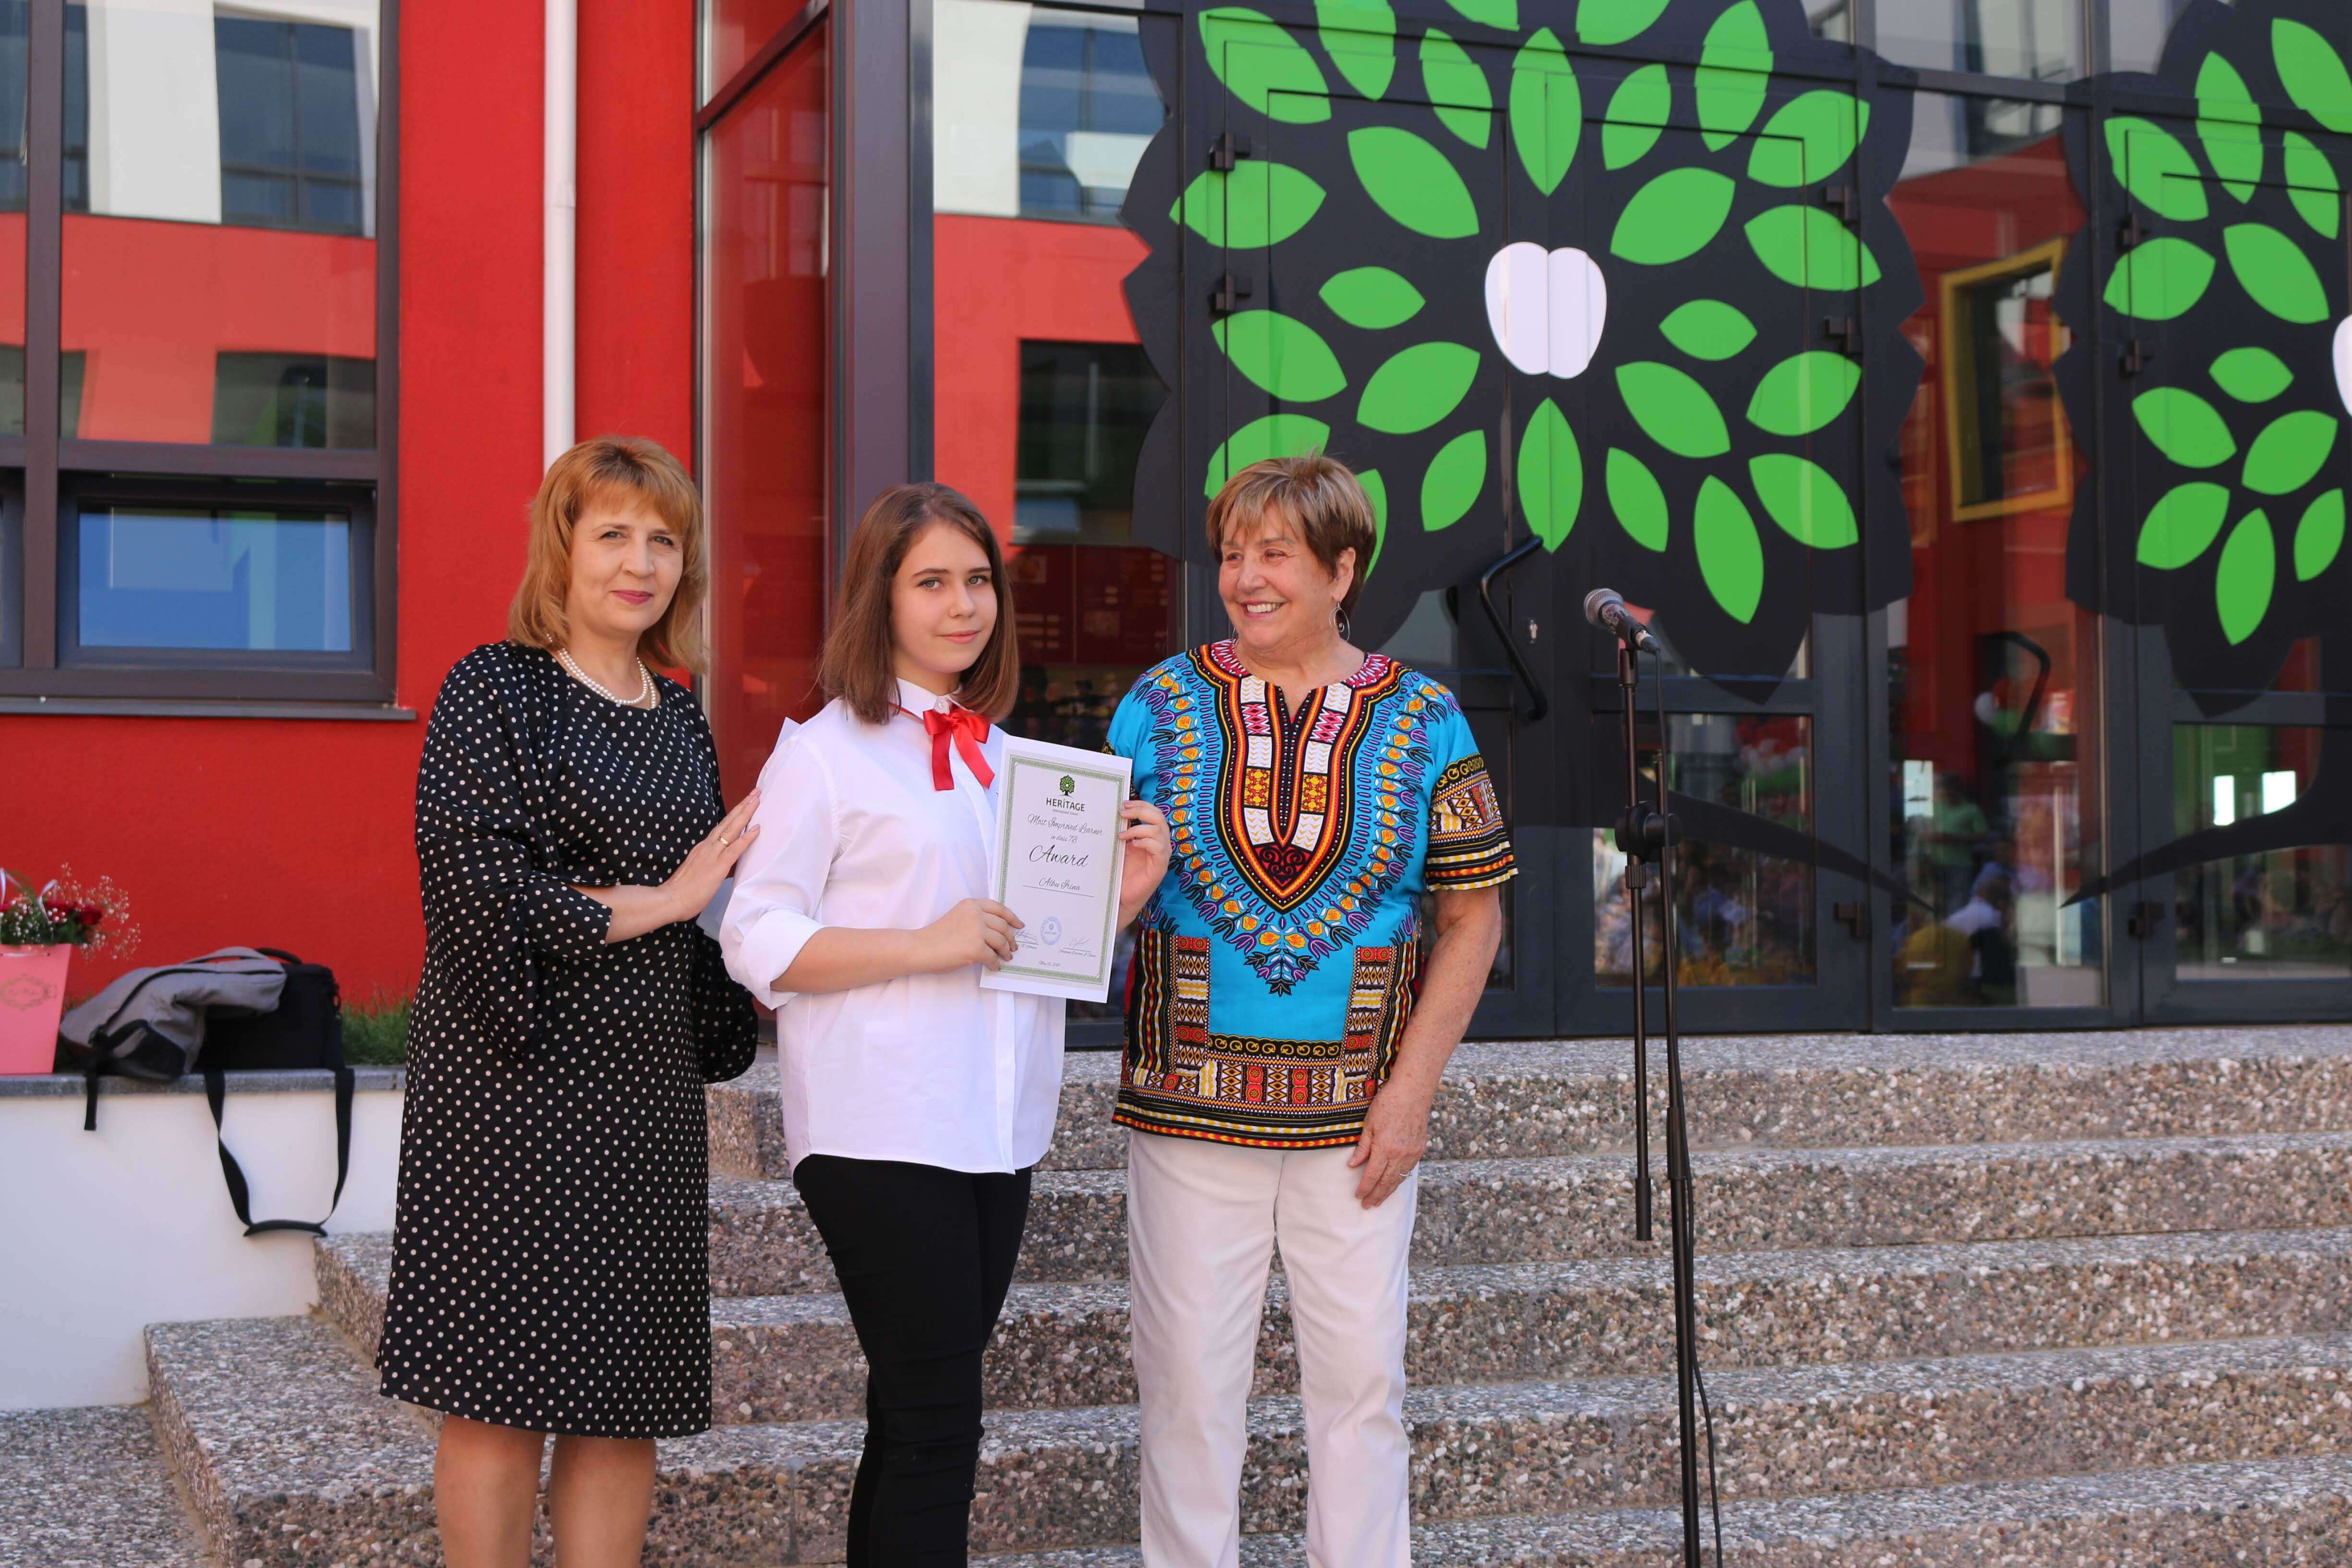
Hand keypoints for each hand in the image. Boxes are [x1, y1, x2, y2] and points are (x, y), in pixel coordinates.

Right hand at [659, 790, 760, 923]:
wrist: (669, 899)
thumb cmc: (682, 892)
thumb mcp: (699, 874)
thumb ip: (711, 867)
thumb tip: (725, 868)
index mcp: (703, 848)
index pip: (722, 828)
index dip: (734, 815)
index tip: (744, 803)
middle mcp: (707, 847)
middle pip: (727, 822)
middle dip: (742, 806)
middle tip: (755, 792)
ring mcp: (712, 855)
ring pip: (731, 829)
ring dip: (745, 814)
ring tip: (756, 800)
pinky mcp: (717, 866)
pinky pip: (735, 849)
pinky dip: (746, 838)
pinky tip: (757, 829)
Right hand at [925, 897, 1023, 971]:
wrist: (921, 947)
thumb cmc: (936, 935)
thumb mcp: (958, 917)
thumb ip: (976, 918)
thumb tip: (996, 932)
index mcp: (971, 904)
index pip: (999, 908)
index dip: (1012, 918)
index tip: (1019, 925)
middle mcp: (976, 914)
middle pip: (1003, 926)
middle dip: (1011, 938)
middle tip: (1013, 946)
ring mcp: (977, 931)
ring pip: (1001, 942)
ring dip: (1005, 951)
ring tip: (1005, 957)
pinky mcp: (976, 948)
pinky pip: (993, 957)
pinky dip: (995, 963)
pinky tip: (994, 966)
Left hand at [1116, 799, 1171, 925]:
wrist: (1121, 896)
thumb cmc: (1122, 872)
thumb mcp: (1122, 846)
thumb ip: (1124, 831)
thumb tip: (1117, 813)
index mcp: (1153, 836)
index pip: (1154, 813)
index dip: (1141, 804)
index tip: (1123, 802)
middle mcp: (1161, 843)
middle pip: (1159, 817)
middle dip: (1140, 810)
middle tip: (1122, 812)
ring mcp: (1162, 855)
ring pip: (1159, 830)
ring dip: (1138, 828)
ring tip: (1122, 835)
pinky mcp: (1160, 867)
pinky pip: (1159, 847)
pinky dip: (1145, 842)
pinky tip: (1133, 845)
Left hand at [1347, 1081, 1431, 1207]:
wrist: (1413, 1092)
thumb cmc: (1388, 1103)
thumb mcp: (1369, 1124)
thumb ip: (1362, 1147)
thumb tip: (1353, 1165)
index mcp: (1385, 1148)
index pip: (1372, 1175)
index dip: (1364, 1188)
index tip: (1358, 1196)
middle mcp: (1400, 1154)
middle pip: (1386, 1182)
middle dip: (1376, 1195)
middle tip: (1368, 1205)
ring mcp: (1412, 1153)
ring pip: (1399, 1179)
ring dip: (1388, 1191)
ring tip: (1379, 1200)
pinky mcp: (1419, 1149)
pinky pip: (1408, 1170)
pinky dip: (1399, 1180)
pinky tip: (1393, 1183)